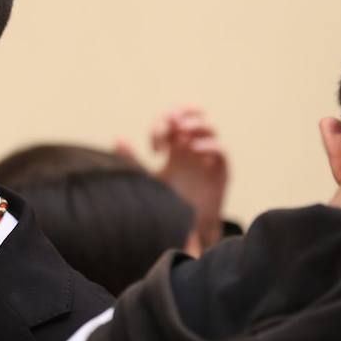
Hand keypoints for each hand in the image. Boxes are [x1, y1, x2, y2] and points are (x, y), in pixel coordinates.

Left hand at [119, 106, 228, 249]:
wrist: (185, 226)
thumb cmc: (166, 200)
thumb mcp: (147, 178)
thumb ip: (133, 159)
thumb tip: (118, 139)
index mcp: (174, 145)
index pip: (170, 121)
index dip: (161, 126)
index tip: (155, 149)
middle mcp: (191, 147)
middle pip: (191, 116)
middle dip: (182, 114)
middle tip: (171, 122)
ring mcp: (207, 156)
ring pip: (208, 128)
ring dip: (196, 125)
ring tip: (182, 134)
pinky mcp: (220, 170)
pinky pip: (221, 150)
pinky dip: (210, 145)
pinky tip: (195, 149)